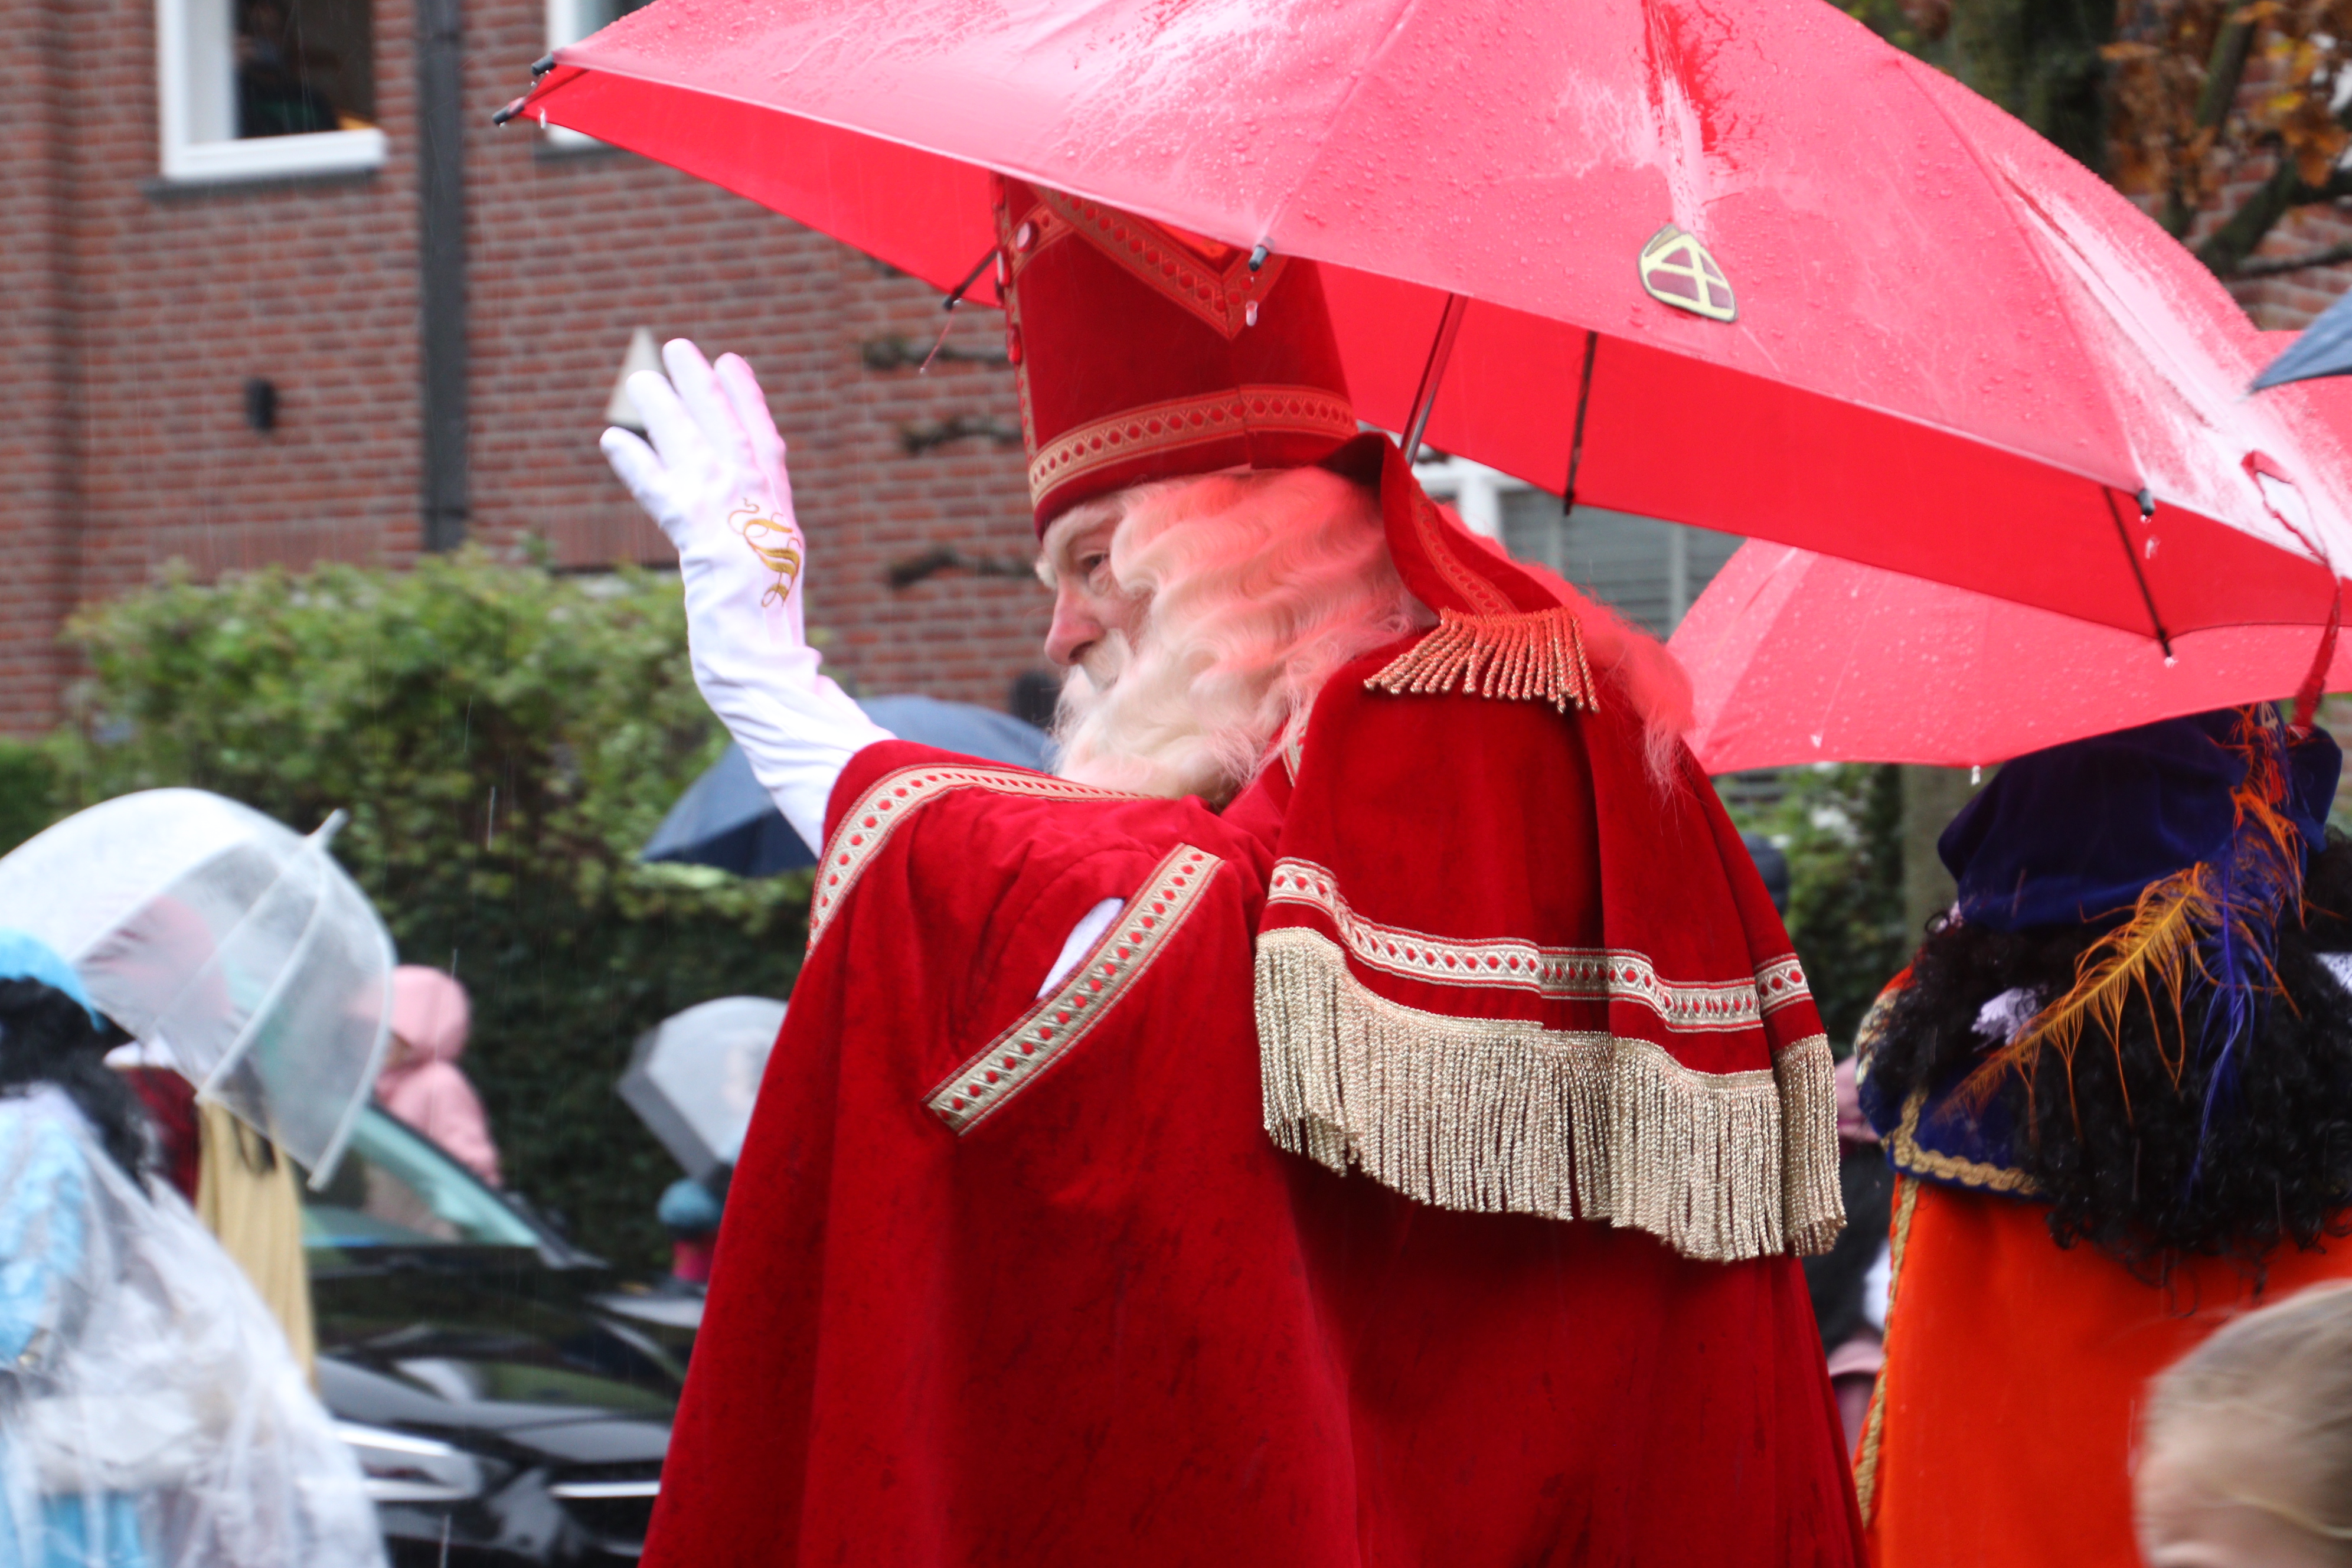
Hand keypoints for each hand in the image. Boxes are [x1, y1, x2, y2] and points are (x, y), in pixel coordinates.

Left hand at [602, 340, 804, 646]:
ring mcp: (738, 528)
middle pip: (735, 436)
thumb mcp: (769, 593)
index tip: (733, 364)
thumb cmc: (769, 651)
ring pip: (700, 451)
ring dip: (669, 410)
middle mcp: (765, 517)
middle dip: (708, 389)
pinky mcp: (707, 546)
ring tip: (640, 377)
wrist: (770, 678)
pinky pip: (665, 495)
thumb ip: (755, 556)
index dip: (750, 404)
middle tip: (680, 347)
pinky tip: (611, 439)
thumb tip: (736, 550)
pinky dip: (638, 466)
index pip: (767, 451)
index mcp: (783, 527)